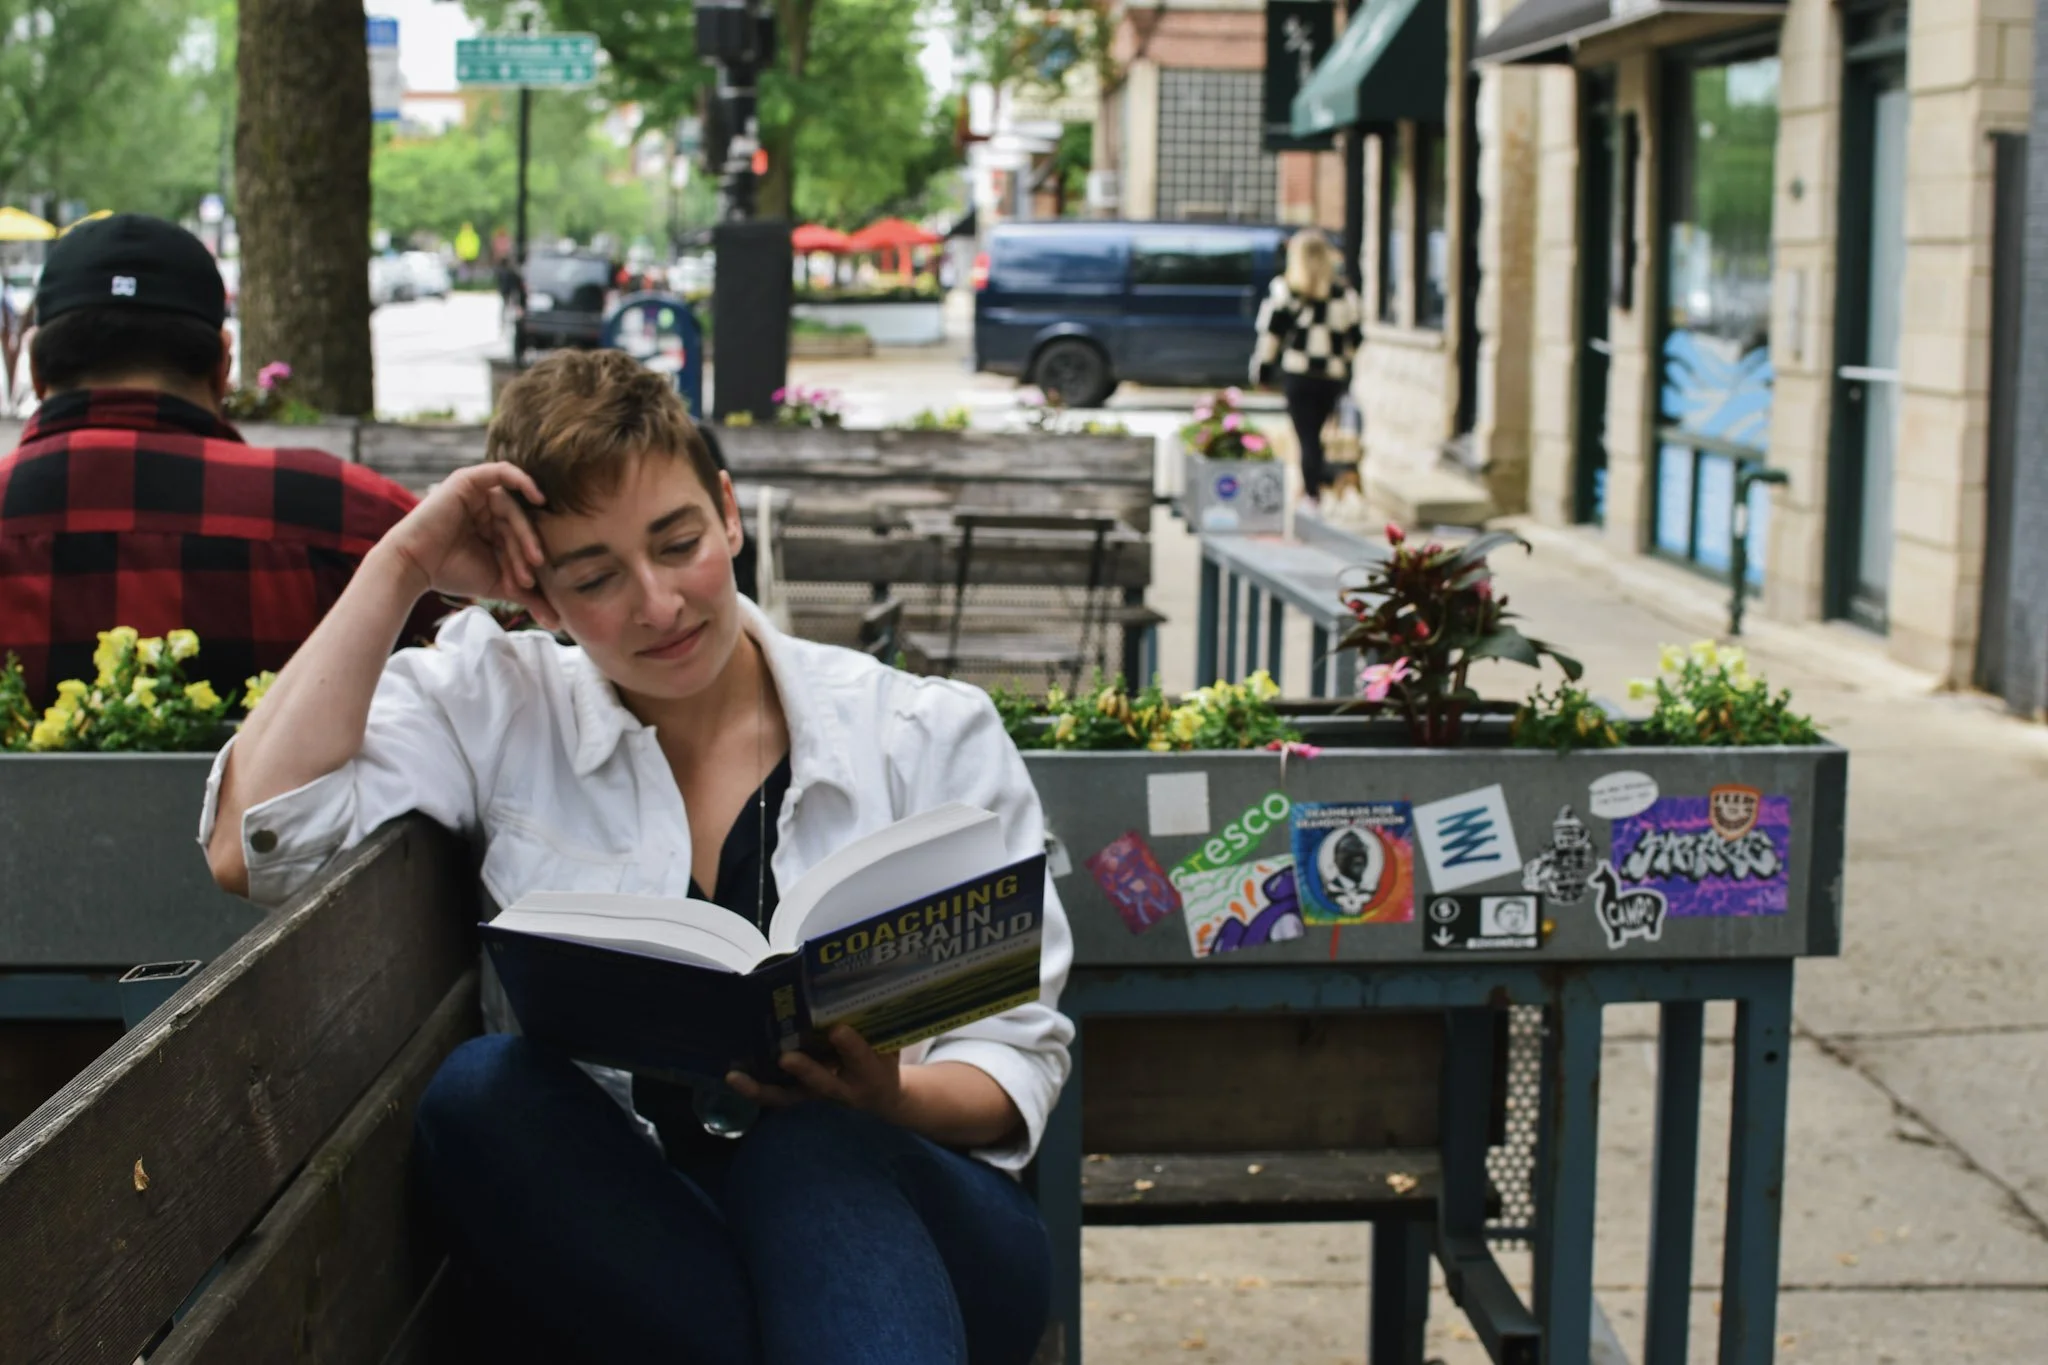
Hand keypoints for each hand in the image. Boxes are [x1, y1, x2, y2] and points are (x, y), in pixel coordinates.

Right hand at [379, 462, 558, 628]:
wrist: (414, 567)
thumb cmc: (453, 574)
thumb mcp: (500, 584)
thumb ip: (530, 596)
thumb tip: (559, 622)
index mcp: (496, 527)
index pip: (524, 537)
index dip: (528, 560)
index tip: (528, 586)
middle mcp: (489, 508)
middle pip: (521, 524)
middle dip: (527, 552)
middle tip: (530, 577)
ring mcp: (480, 493)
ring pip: (514, 510)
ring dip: (523, 537)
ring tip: (526, 563)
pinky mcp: (470, 480)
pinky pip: (503, 472)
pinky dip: (523, 480)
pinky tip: (538, 497)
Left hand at [725, 1025, 904, 1122]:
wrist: (882, 1096)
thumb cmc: (882, 1058)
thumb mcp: (889, 1042)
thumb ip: (877, 1021)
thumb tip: (865, 981)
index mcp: (870, 1073)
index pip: (861, 1059)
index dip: (850, 1047)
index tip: (839, 1030)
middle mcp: (842, 1088)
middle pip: (821, 1083)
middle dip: (805, 1071)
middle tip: (786, 1058)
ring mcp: (817, 1095)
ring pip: (788, 1096)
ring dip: (761, 1088)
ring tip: (735, 1077)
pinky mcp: (801, 1096)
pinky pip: (776, 1095)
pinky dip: (754, 1088)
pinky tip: (732, 1075)